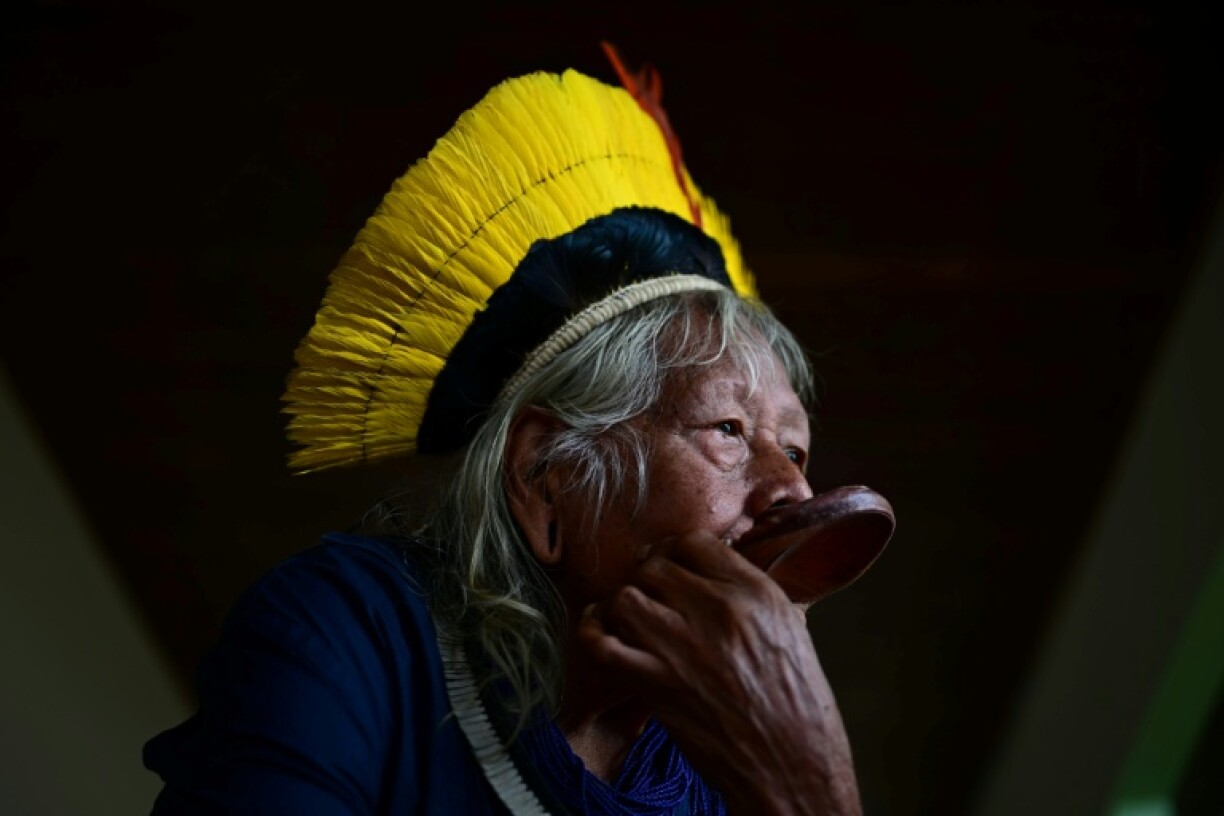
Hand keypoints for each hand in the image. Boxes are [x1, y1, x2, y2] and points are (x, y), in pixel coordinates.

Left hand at [577, 531, 861, 815]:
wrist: (791, 763)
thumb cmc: (794, 699)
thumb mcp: (788, 626)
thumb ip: (749, 590)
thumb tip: (711, 566)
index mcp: (756, 594)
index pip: (695, 543)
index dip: (674, 550)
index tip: (668, 563)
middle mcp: (719, 613)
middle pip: (654, 566)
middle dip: (645, 577)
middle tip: (647, 593)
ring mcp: (685, 648)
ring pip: (626, 597)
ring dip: (621, 606)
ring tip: (627, 616)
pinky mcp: (658, 685)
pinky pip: (603, 644)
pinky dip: (593, 634)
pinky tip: (600, 633)